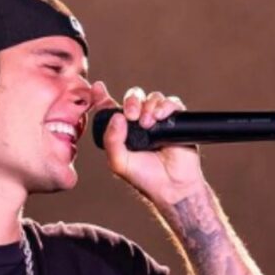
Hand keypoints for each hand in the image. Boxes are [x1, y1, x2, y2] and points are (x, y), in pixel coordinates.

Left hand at [89, 82, 205, 205]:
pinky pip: (172, 103)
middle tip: (131, 115)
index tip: (97, 88)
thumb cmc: (145, 178)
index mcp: (123, 131)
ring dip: (148, 105)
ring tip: (147, 123)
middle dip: (131, 101)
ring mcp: (158, 121)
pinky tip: (160, 117)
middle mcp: (140, 123)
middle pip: (133, 97)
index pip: (111, 108)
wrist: (171, 186)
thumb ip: (112, 141)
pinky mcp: (177, 121)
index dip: (103, 96)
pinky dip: (165, 105)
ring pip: (152, 97)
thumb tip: (117, 117)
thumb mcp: (119, 162)